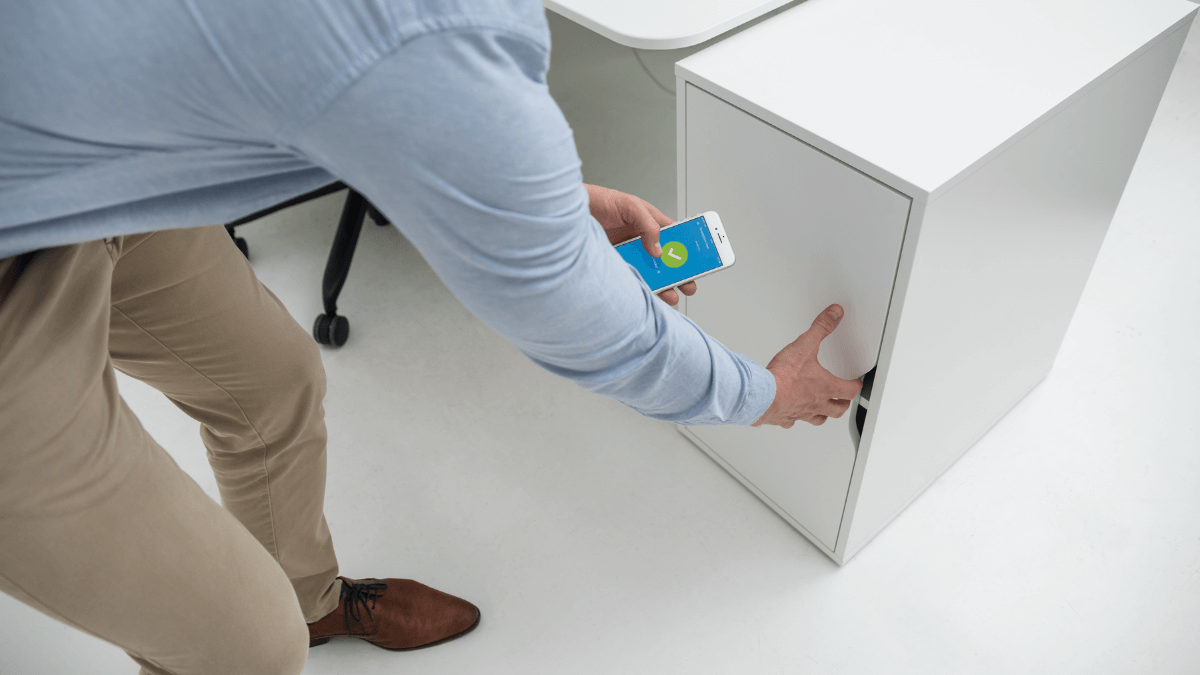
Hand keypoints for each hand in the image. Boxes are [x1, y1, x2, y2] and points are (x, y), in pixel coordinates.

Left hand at [586, 184, 696, 306]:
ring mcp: (629, 253)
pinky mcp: (616, 264)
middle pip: (666, 258)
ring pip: (651, 271)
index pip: (674, 235)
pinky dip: (642, 286)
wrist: (567, 215)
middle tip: (689, 284)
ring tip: (672, 295)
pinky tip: (649, 293)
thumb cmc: (599, 201)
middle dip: (680, 272)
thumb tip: (657, 249)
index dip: (688, 247)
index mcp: (649, 222)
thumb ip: (648, 225)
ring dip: (663, 284)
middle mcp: (640, 238)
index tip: (701, 258)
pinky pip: (633, 277)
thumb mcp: (630, 205)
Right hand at [753, 304, 863, 428]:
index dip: (855, 386)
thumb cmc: (784, 377)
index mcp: (825, 387)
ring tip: (824, 411)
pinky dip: (795, 419)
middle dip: (843, 404)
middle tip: (844, 400)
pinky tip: (792, 415)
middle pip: (837, 409)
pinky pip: (793, 421)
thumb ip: (821, 327)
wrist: (762, 396)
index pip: (849, 390)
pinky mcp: (784, 418)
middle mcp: (816, 403)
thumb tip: (835, 314)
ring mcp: (801, 413)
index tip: (857, 384)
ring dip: (824, 415)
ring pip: (819, 419)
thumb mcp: (804, 345)